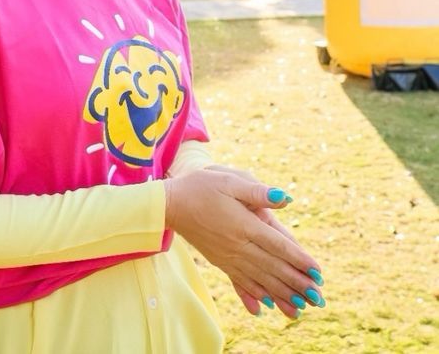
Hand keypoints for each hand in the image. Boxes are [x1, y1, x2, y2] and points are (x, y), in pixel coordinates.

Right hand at [164, 167, 323, 319]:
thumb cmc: (200, 186)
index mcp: (244, 224)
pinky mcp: (218, 261)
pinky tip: (264, 306)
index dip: (299, 259)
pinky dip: (253, 294)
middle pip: (273, 267)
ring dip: (281, 293)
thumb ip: (257, 192)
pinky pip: (239, 282)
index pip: (278, 245)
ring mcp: (227, 256)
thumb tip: (285, 197)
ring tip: (300, 307)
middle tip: (318, 297)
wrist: (169, 203)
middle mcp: (237, 245)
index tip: (318, 272)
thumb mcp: (228, 180)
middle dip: (297, 282)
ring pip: (259, 278)